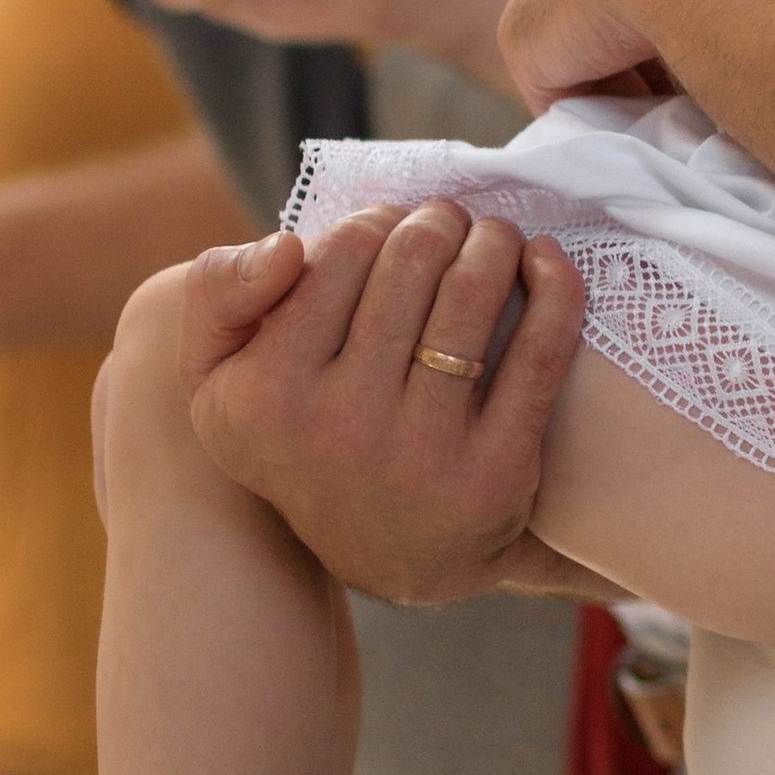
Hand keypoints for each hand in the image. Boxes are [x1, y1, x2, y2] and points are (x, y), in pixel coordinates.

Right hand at [180, 203, 585, 604]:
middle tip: (452, 225)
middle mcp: (338, 428)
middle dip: (442, 221)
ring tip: (494, 239)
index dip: (378, 220)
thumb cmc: (301, 433)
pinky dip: (556, 288)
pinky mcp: (493, 476)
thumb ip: (219, 292)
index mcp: (266, 395)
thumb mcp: (219, 376)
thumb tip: (286, 247)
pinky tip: (547, 262)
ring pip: (474, 293)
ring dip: (495, 241)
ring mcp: (420, 455)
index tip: (393, 229)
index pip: (342, 251)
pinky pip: (539, 353)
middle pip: (414, 259)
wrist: (389, 553)